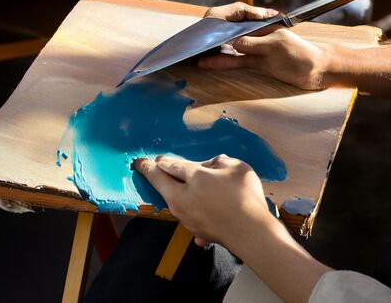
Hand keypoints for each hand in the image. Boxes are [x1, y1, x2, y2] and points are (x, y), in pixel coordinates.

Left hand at [132, 154, 277, 248]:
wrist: (250, 232)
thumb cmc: (244, 195)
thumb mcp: (235, 167)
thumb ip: (218, 163)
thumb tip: (209, 166)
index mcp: (193, 177)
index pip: (172, 165)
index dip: (163, 160)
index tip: (156, 158)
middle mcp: (182, 197)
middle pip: (161, 182)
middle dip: (149, 172)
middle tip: (141, 165)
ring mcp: (186, 217)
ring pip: (171, 200)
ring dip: (169, 191)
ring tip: (169, 185)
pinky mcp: (194, 230)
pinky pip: (187, 216)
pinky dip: (188, 210)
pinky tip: (197, 210)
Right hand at [199, 2, 332, 89]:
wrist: (319, 71)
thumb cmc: (303, 54)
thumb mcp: (277, 46)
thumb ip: (254, 43)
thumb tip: (232, 42)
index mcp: (264, 25)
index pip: (239, 19)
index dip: (223, 23)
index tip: (208, 29)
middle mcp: (259, 34)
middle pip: (232, 33)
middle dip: (214, 37)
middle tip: (195, 43)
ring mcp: (258, 49)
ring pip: (232, 49)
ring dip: (216, 53)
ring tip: (196, 57)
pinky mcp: (259, 64)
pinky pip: (238, 62)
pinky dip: (224, 63)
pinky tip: (209, 65)